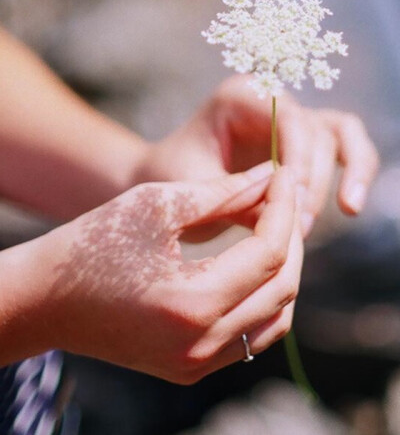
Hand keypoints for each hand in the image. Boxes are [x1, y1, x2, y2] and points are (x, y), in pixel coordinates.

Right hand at [1, 165, 302, 382]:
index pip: (269, 255)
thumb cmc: (95, 241)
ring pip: (274, 319)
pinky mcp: (191, 368)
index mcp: (192, 304)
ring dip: (283, 270)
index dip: (285, 209)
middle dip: (291, 237)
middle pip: (282, 290)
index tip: (284, 174)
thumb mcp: (158, 204)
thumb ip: (222, 193)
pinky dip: (263, 297)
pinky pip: (251, 336)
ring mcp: (197, 365)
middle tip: (283, 197)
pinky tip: (254, 262)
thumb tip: (270, 176)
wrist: (46, 298)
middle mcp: (201, 346)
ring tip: (274, 226)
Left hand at [139, 75, 378, 235]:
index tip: (294, 200)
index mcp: (240, 97)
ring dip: (344, 174)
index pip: (286, 117)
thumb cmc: (171, 177)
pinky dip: (354, 173)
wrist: (162, 181)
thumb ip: (236, 198)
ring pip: (338, 135)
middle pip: (315, 129)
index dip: (299, 158)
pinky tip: (350, 207)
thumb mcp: (193, 187)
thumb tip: (283, 218)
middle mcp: (271, 101)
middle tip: (299, 226)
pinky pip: (343, 150)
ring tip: (344, 211)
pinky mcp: (303, 145)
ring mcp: (290, 121)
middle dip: (313, 180)